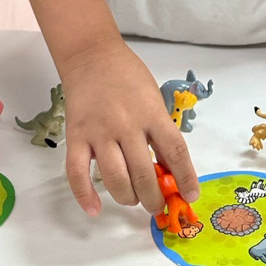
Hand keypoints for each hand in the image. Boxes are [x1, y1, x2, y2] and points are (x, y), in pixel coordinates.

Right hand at [59, 40, 198, 216]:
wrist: (92, 56)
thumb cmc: (128, 76)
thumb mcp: (154, 98)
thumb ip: (161, 130)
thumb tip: (170, 169)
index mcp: (152, 113)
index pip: (176, 152)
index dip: (186, 179)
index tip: (190, 196)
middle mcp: (127, 125)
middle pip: (144, 174)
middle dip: (154, 198)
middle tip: (157, 205)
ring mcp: (99, 133)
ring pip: (115, 179)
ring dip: (128, 198)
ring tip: (134, 200)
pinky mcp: (75, 137)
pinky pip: (77, 174)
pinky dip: (85, 196)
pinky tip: (95, 209)